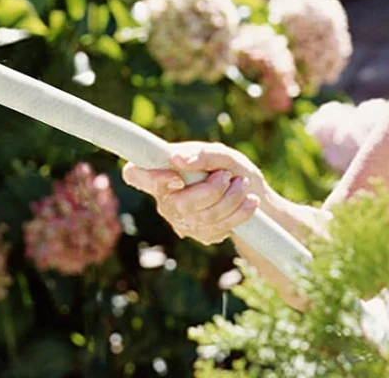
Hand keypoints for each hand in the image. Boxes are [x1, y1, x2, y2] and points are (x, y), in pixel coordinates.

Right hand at [122, 142, 267, 245]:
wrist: (253, 193)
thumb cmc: (229, 167)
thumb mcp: (222, 154)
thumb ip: (202, 154)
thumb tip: (177, 158)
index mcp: (163, 172)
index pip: (135, 175)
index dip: (149, 179)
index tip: (177, 178)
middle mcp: (166, 200)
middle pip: (180, 203)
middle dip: (212, 189)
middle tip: (227, 175)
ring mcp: (182, 220)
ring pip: (204, 218)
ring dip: (231, 199)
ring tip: (242, 185)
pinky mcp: (201, 235)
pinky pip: (218, 229)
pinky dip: (239, 213)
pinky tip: (249, 202)